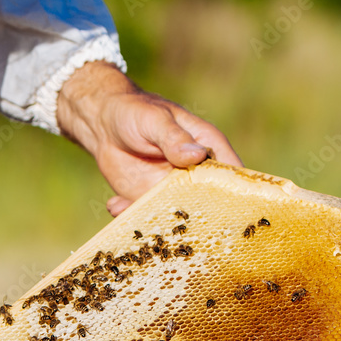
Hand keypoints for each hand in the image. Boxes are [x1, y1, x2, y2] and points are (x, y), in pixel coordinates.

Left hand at [57, 61, 242, 215]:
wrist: (103, 124)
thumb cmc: (136, 112)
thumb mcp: (155, 120)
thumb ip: (174, 138)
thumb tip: (198, 155)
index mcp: (209, 148)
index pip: (232, 175)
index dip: (237, 195)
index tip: (233, 215)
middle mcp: (196, 174)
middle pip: (210, 204)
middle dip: (201, 221)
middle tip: (182, 229)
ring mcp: (174, 190)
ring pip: (179, 217)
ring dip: (164, 225)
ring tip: (142, 222)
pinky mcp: (151, 201)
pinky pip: (148, 217)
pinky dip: (133, 218)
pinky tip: (115, 205)